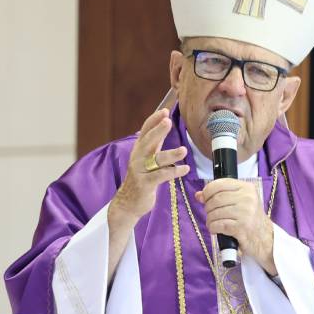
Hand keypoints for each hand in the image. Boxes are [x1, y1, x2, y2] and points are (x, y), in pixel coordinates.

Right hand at [111, 109, 189, 229]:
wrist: (128, 202)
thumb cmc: (142, 178)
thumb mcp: (147, 158)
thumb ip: (155, 143)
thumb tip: (163, 123)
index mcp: (139, 150)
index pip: (145, 131)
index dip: (154, 120)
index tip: (165, 110)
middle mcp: (138, 158)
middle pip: (147, 142)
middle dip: (157, 131)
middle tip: (168, 121)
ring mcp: (140, 171)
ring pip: (156, 160)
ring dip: (171, 154)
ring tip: (184, 150)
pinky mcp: (145, 184)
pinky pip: (160, 176)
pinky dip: (173, 172)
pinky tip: (185, 169)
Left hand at [195, 179, 275, 274]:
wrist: (265, 238)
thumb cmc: (251, 219)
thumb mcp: (240, 202)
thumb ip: (220, 195)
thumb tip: (199, 195)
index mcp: (247, 188)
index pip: (219, 184)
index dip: (207, 191)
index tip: (205, 198)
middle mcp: (248, 199)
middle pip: (215, 199)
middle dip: (208, 208)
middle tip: (211, 213)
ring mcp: (245, 213)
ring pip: (214, 213)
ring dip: (210, 220)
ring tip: (215, 223)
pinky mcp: (241, 228)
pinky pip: (218, 225)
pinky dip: (213, 228)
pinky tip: (216, 229)